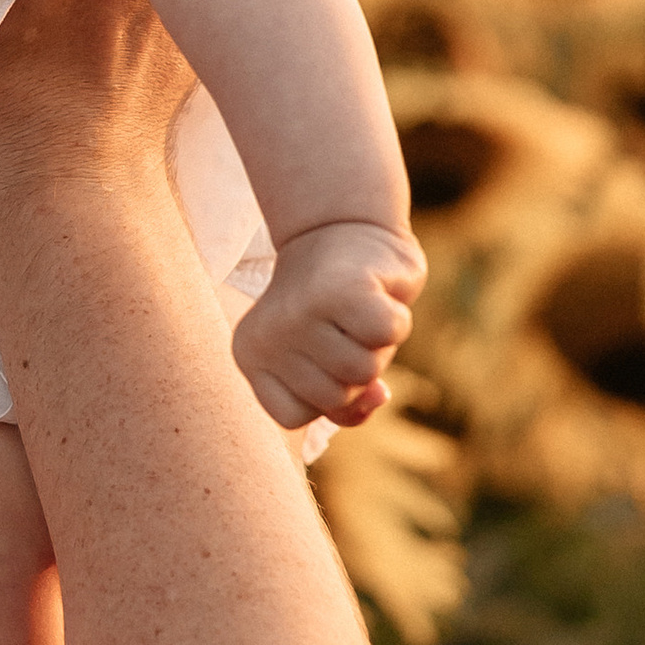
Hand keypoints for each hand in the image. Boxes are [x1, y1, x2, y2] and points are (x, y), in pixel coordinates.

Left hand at [232, 219, 423, 429]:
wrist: (342, 228)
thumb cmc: (334, 308)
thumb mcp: (326, 363)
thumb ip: (344, 404)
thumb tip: (377, 397)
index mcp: (249, 356)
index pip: (295, 417)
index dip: (321, 394)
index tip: (318, 350)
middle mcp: (267, 335)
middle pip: (336, 396)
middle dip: (354, 366)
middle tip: (342, 324)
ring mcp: (301, 311)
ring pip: (363, 371)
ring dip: (376, 343)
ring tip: (356, 309)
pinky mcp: (341, 288)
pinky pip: (386, 335)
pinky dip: (394, 316)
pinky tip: (375, 292)